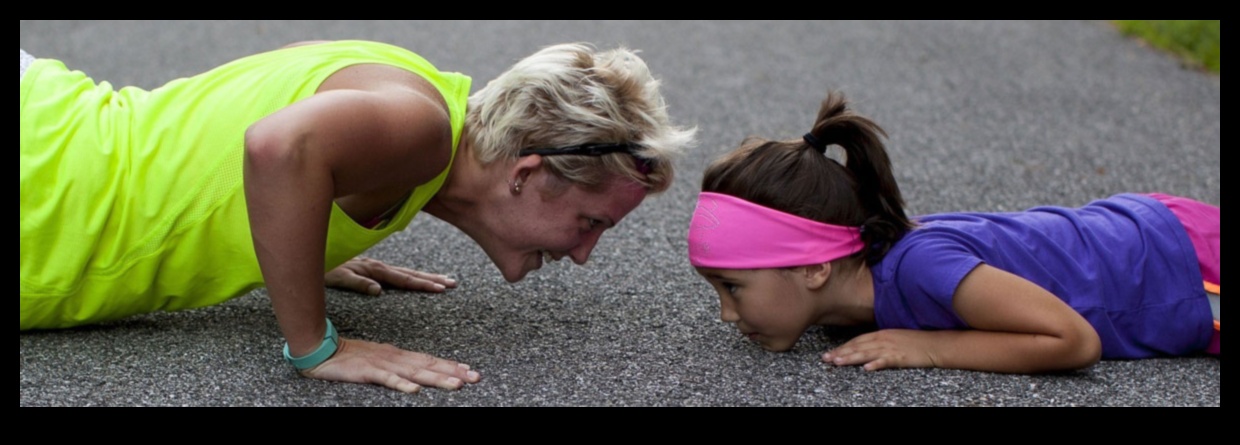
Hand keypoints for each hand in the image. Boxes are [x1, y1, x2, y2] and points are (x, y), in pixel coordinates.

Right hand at [301, 337, 481, 392]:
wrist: (322, 350)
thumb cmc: (351, 357)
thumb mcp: (380, 360)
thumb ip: (399, 366)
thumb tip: (419, 374)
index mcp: (399, 355)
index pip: (430, 360)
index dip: (451, 365)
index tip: (471, 371)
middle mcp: (395, 358)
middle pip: (429, 366)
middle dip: (454, 371)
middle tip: (475, 378)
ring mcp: (382, 364)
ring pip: (415, 373)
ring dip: (437, 378)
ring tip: (456, 385)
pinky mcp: (367, 372)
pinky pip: (387, 380)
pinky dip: (401, 384)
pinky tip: (414, 391)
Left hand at [325, 257, 456, 294]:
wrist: (311, 252)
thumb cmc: (322, 267)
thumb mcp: (337, 276)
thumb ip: (357, 282)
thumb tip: (379, 291)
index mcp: (373, 268)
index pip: (403, 278)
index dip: (422, 284)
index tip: (441, 288)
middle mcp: (377, 266)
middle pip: (410, 273)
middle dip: (432, 279)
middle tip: (453, 283)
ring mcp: (375, 265)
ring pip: (405, 272)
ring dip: (425, 276)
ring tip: (443, 280)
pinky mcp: (371, 267)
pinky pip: (396, 272)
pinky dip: (411, 275)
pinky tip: (418, 278)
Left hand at [822, 329, 941, 370]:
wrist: (936, 344)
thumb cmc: (916, 342)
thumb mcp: (894, 338)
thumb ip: (879, 341)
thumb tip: (865, 348)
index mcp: (881, 334)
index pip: (857, 340)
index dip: (842, 347)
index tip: (829, 353)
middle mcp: (883, 339)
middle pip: (858, 346)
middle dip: (840, 353)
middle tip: (825, 359)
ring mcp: (892, 348)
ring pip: (867, 353)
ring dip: (851, 358)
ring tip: (837, 363)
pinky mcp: (901, 357)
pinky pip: (886, 361)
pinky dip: (876, 364)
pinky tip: (866, 368)